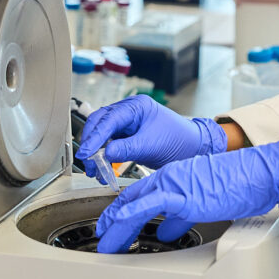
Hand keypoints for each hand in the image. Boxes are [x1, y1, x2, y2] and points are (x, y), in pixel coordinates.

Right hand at [75, 95, 227, 181]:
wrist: (192, 148)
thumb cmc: (178, 140)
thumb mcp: (152, 145)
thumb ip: (127, 148)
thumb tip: (104, 154)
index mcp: (136, 106)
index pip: (108, 119)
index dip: (95, 137)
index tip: (86, 153)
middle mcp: (128, 111)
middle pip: (99, 124)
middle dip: (91, 144)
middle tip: (87, 163)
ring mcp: (126, 123)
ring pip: (101, 135)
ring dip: (95, 153)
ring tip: (95, 171)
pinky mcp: (126, 136)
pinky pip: (108, 144)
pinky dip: (103, 157)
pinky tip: (102, 170)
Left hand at [94, 141, 278, 253]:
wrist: (259, 173)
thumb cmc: (242, 185)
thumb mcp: (206, 203)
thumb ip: (182, 217)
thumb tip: (164, 232)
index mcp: (176, 176)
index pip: (140, 194)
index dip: (121, 211)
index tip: (112, 226)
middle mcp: (170, 177)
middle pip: (130, 199)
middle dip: (111, 221)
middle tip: (102, 239)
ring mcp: (175, 184)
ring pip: (133, 204)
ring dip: (115, 226)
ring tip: (106, 245)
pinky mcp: (183, 194)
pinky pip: (150, 205)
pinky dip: (130, 216)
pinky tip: (120, 227)